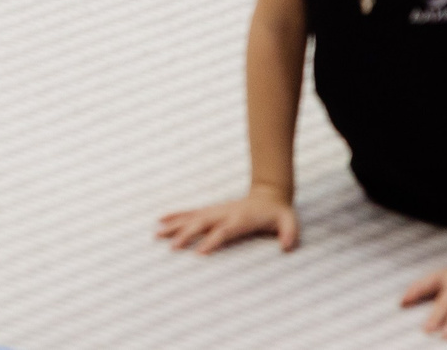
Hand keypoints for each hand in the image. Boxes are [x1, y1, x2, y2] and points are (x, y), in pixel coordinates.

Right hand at [155, 188, 299, 255]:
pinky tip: (161, 219)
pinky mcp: (212, 210)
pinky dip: (175, 215)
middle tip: (172, 247)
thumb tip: (287, 246)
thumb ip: (289, 233)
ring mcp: (216, 210)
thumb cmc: (279, 213)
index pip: (224, 231)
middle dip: (186, 234)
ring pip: (191, 218)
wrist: (270, 193)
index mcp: (241, 219)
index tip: (198, 252)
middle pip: (202, 224)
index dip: (212, 241)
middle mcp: (225, 213)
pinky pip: (190, 212)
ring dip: (174, 225)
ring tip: (156, 233)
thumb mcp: (289, 222)